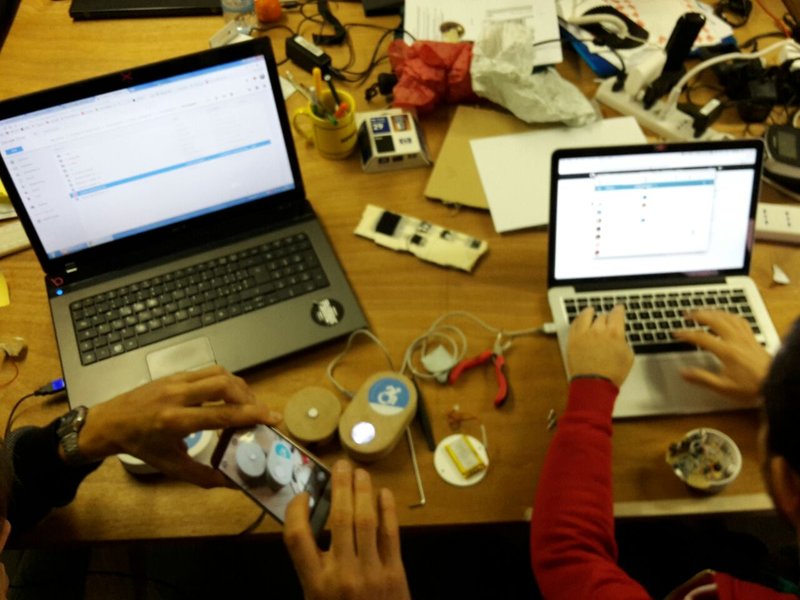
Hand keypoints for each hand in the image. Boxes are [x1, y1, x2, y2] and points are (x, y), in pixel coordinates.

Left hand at [76, 366, 280, 486]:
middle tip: (261, 412)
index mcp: (175, 421)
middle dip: (249, 397)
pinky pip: (208, 371)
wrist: (109, 422)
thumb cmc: (141, 446)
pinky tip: (229, 395)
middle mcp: (177, 396)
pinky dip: (225, 381)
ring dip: (240, 387)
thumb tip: (233, 483)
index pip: (222, 415)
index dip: (251, 415)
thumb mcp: (170, 465)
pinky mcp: (176, 373)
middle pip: (224, 385)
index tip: (273, 418)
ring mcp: (176, 380)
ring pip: (219, 373)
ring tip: (248, 403)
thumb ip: (204, 475)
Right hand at [283, 460, 410, 599]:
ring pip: (365, 520)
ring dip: (362, 491)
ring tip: (360, 473)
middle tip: (340, 465)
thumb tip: (314, 524)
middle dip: (339, 487)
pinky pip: (391, 534)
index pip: (297, 537)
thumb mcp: (315, 599)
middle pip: (337, 518)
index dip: (296, 510)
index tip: (303, 495)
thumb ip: (313, 568)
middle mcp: (341, 574)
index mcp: (314, 583)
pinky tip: (383, 494)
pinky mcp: (395, 574)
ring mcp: (371, 573)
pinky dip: (387, 510)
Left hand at [567, 305, 632, 388]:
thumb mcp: (628, 357)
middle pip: (602, 316)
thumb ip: (623, 342)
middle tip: (607, 318)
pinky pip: (574, 324)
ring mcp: (584, 334)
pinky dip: (578, 319)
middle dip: (606, 316)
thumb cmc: (612, 374)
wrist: (594, 384)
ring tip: (590, 310)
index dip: (619, 309)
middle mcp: (599, 330)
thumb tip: (620, 338)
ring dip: (589, 312)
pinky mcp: (572, 339)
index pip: (617, 314)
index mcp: (615, 333)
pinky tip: (579, 319)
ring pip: (586, 316)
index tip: (619, 308)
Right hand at [672, 309, 771, 399]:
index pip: (701, 337)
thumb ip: (701, 378)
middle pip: (715, 320)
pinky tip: (726, 316)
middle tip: (687, 314)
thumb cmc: (751, 387)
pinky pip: (740, 320)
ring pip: (728, 317)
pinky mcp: (753, 338)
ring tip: (703, 311)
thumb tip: (683, 372)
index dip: (686, 334)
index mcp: (726, 351)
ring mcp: (746, 337)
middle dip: (699, 315)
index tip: (676, 333)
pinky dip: (730, 315)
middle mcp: (736, 340)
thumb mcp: (723, 387)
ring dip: (713, 312)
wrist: (775, 383)